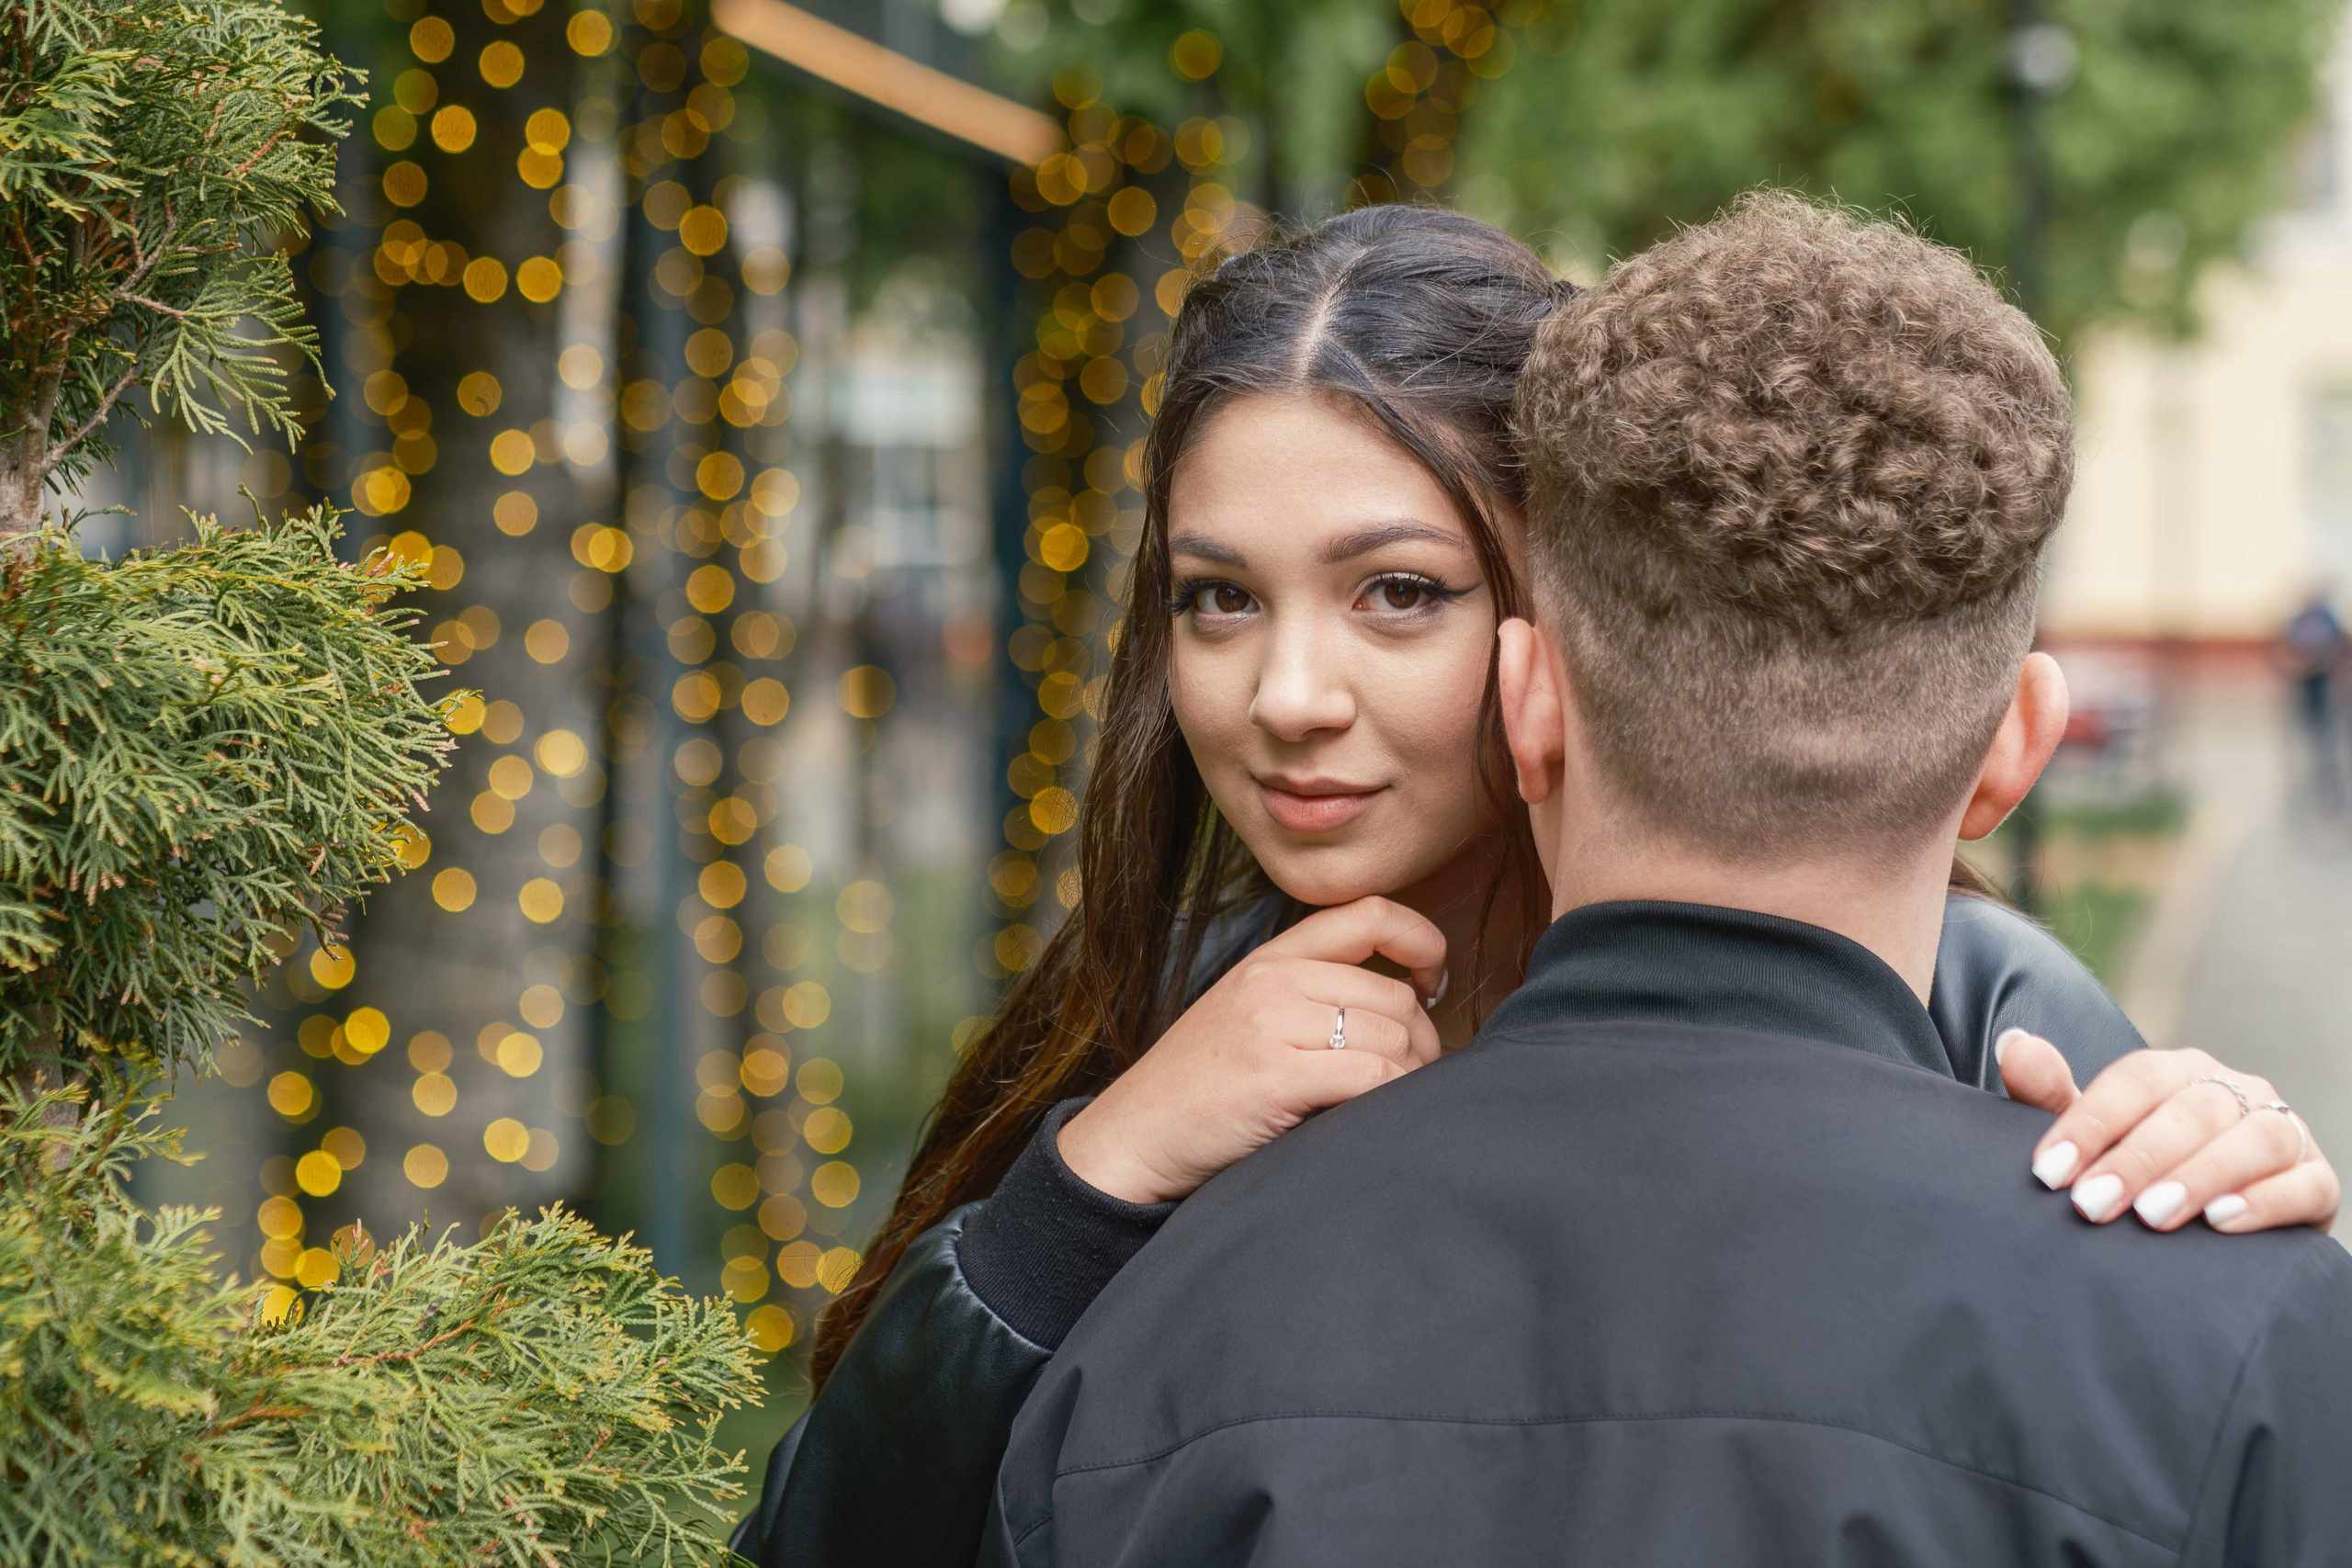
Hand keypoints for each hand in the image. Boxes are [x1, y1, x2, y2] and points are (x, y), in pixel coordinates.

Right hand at [1057, 897, 1446, 1204]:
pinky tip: (1375, 1119)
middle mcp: (1272, 979)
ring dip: (1411, 1076)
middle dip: (1423, 1041)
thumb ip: (1313, 997)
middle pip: (1394, 993)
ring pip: (1392, 1035)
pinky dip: (1392, 1098)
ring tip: (1393, 1103)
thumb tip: (1411, 1005)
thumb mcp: (1251, 1017)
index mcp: (1271, 958)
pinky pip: (1373, 1076)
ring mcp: (1271, 1023)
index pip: (1371, 912)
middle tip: (1413, 1077)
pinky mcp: (1275, 1074)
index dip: (1423, 941)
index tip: (1432, 983)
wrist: (1132, 1138)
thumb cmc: (1200, 1091)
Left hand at [2000, 1033, 2340, 1232]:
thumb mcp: (2094, 1140)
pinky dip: (2265, 1201)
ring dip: (2199, 1176)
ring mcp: (2282, 1130)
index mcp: (2177, 1072)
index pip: (2136, 1079)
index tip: (2048, 1172)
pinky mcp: (2316, 1180)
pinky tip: (2221, 1223)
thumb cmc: (2141, 1173)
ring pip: (2253, 1139)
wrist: (2217, 1233)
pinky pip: (2303, 1183)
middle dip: (2136, 1158)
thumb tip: (2012, 1044)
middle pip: (2190, 1110)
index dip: (2090, 1122)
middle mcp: (2234, 1091)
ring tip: (2152, 1215)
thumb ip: (2053, 1098)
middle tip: (2091, 1205)